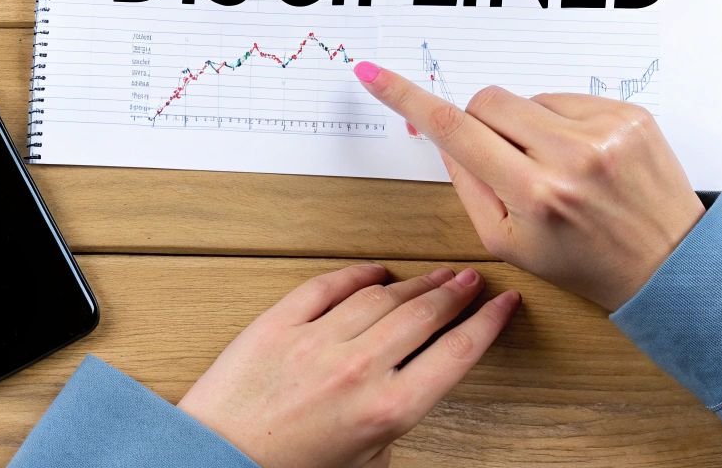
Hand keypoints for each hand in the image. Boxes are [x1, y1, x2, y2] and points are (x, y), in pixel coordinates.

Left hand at [177, 263, 518, 467]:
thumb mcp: (366, 460)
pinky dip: (356, 275)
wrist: (219, 458)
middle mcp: (357, 370)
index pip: (455, 353)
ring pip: (382, 296)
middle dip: (456, 293)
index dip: (487, 323)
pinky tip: (374, 273)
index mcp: (387, 410)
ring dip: (415, 283)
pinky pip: (327, 286)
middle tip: (471, 281)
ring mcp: (317, 341)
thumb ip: (393, 418)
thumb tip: (408, 379)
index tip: (502, 304)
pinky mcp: (279, 323)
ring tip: (433, 276)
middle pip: (424, 315)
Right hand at [352, 61, 704, 310]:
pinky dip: (564, 124)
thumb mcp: (507, 243)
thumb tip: (442, 135)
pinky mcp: (630, 113)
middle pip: (488, 102)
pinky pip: (567, 98)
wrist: (668, 263)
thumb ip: (468, 185)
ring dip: (528, 126)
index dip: (408, 100)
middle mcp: (571, 156)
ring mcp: (605, 130)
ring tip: (557, 168)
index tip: (375, 75)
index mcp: (534, 194)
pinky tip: (584, 159)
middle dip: (482, 124)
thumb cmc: (582, 261)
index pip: (454, 131)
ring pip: (527, 98)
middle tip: (505, 160)